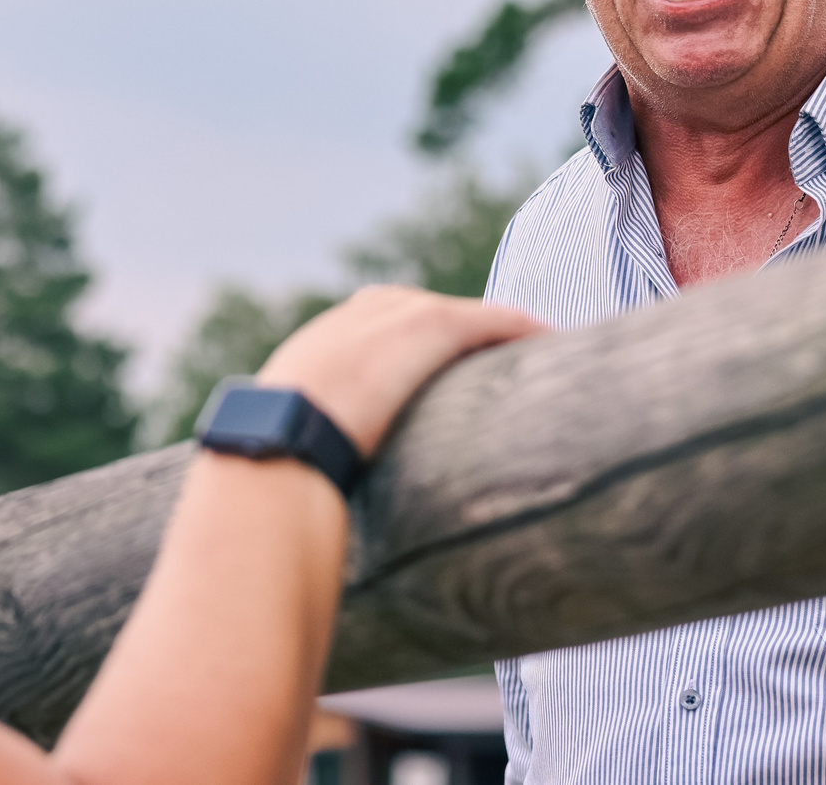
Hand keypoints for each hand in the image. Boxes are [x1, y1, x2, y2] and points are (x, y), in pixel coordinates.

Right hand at [255, 285, 545, 455]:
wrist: (281, 437)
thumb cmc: (275, 460)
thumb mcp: (287, 451)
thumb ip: (305, 463)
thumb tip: (304, 513)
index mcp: (321, 345)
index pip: (375, 327)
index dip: (410, 345)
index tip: (433, 369)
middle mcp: (359, 317)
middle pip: (422, 312)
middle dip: (457, 331)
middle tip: (491, 358)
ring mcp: (396, 316)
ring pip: (462, 314)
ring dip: (496, 331)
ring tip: (533, 350)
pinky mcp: (430, 324)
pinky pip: (491, 320)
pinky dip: (521, 329)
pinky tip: (550, 340)